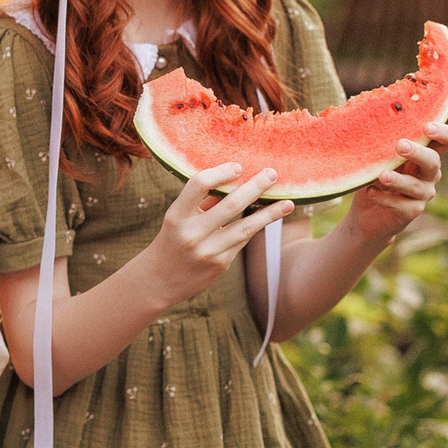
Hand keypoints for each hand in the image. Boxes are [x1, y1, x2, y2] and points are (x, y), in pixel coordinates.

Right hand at [135, 164, 297, 311]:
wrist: (159, 281)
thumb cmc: (172, 240)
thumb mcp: (178, 219)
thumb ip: (203, 203)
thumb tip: (236, 181)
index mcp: (176, 216)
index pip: (198, 185)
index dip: (220, 173)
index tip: (238, 166)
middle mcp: (192, 233)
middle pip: (230, 204)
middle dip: (255, 187)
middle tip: (272, 173)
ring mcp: (208, 251)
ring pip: (246, 227)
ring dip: (270, 213)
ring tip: (288, 203)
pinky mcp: (221, 264)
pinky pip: (244, 240)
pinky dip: (258, 226)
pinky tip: (272, 216)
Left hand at [345, 122, 447, 242]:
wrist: (365, 214)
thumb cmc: (374, 176)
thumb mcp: (379, 157)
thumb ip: (383, 143)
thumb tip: (372, 123)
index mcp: (425, 154)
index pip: (447, 141)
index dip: (444, 133)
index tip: (427, 127)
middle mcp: (428, 174)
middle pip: (434, 161)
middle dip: (418, 153)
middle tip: (400, 145)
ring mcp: (422, 194)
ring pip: (415, 186)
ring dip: (398, 180)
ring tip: (382, 175)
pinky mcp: (411, 211)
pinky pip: (401, 205)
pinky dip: (384, 198)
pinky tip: (370, 191)